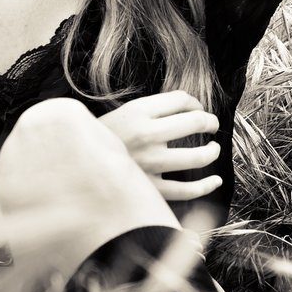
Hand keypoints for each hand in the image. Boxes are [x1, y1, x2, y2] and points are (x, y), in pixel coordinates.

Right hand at [97, 89, 222, 201]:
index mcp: (138, 112)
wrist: (76, 165)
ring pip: (196, 157)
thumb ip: (155, 109)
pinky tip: (215, 180)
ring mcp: (149, 164)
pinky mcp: (150, 189)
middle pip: (194, 122)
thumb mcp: (126, 113)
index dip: (196, 103)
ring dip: (211, 151)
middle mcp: (145, 135)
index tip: (198, 109)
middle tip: (212, 125)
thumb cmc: (107, 138)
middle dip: (210, 122)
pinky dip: (206, 186)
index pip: (181, 100)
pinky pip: (186, 190)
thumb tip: (193, 108)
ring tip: (213, 149)